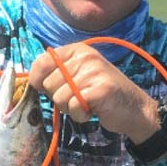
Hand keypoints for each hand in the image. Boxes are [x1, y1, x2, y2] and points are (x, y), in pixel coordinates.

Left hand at [27, 43, 160, 142]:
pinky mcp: (100, 90)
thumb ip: (58, 73)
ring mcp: (93, 72)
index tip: (45, 89)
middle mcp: (85, 57)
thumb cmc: (102, 93)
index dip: (37, 80)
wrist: (135, 108)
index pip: (42, 61)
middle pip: (48, 84)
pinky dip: (80, 115)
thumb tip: (30, 80)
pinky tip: (92, 110)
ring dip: (70, 109)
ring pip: (59, 98)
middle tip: (78, 98)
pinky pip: (73, 107)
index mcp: (77, 50)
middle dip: (59, 98)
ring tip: (87, 104)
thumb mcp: (79, 75)